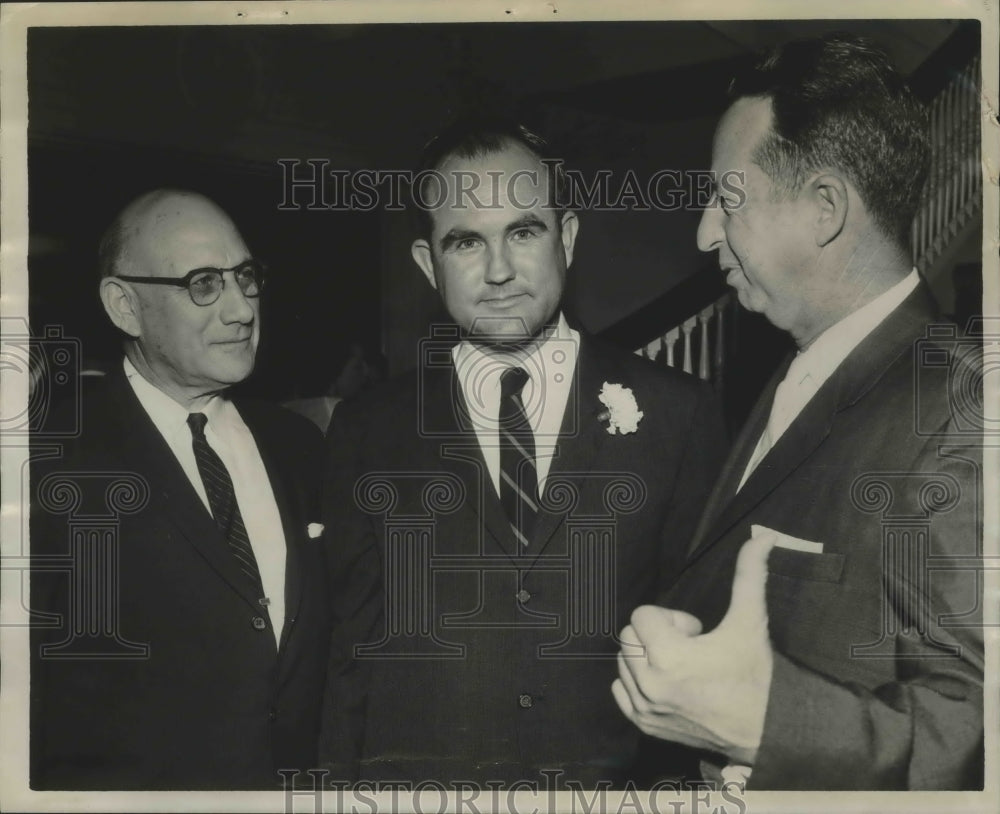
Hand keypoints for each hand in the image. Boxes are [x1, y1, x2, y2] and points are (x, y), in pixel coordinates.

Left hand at [612, 534, 776, 764]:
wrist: (768, 732)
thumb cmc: (757, 676)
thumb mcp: (750, 622)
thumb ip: (749, 575)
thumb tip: (763, 536)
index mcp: (669, 657)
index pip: (642, 615)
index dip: (671, 618)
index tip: (696, 632)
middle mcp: (650, 684)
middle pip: (629, 635)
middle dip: (656, 634)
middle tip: (690, 647)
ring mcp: (645, 708)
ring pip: (623, 661)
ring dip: (647, 657)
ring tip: (683, 667)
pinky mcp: (645, 726)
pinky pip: (619, 690)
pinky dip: (636, 681)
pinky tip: (667, 682)